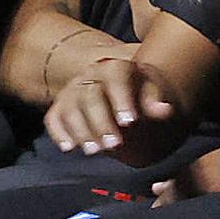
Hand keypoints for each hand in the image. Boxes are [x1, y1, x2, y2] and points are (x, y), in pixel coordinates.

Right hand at [44, 55, 178, 164]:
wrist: (122, 92)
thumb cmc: (140, 95)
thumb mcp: (151, 95)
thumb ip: (155, 102)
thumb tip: (165, 110)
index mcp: (116, 68)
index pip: (116, 78)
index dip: (121, 99)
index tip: (129, 122)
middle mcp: (90, 76)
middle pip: (91, 96)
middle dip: (102, 122)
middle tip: (114, 145)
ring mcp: (72, 90)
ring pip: (70, 108)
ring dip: (81, 131)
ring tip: (95, 151)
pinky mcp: (60, 107)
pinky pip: (54, 118)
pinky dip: (59, 132)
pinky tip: (69, 148)